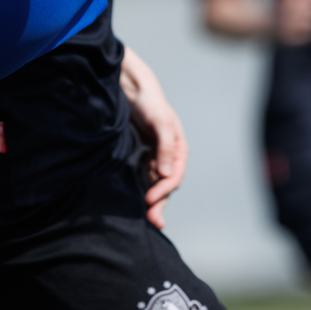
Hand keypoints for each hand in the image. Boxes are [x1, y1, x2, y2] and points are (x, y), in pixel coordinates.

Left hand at [119, 46, 186, 229]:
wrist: (131, 88)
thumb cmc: (150, 102)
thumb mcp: (160, 122)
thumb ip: (165, 147)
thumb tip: (167, 174)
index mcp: (178, 148)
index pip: (174, 176)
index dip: (163, 190)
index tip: (149, 200)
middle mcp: (168, 155)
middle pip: (166, 184)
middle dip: (160, 203)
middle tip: (152, 221)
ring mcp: (154, 156)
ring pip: (155, 184)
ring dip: (152, 200)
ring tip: (147, 218)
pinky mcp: (141, 155)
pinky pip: (144, 177)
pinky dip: (143, 189)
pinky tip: (137, 201)